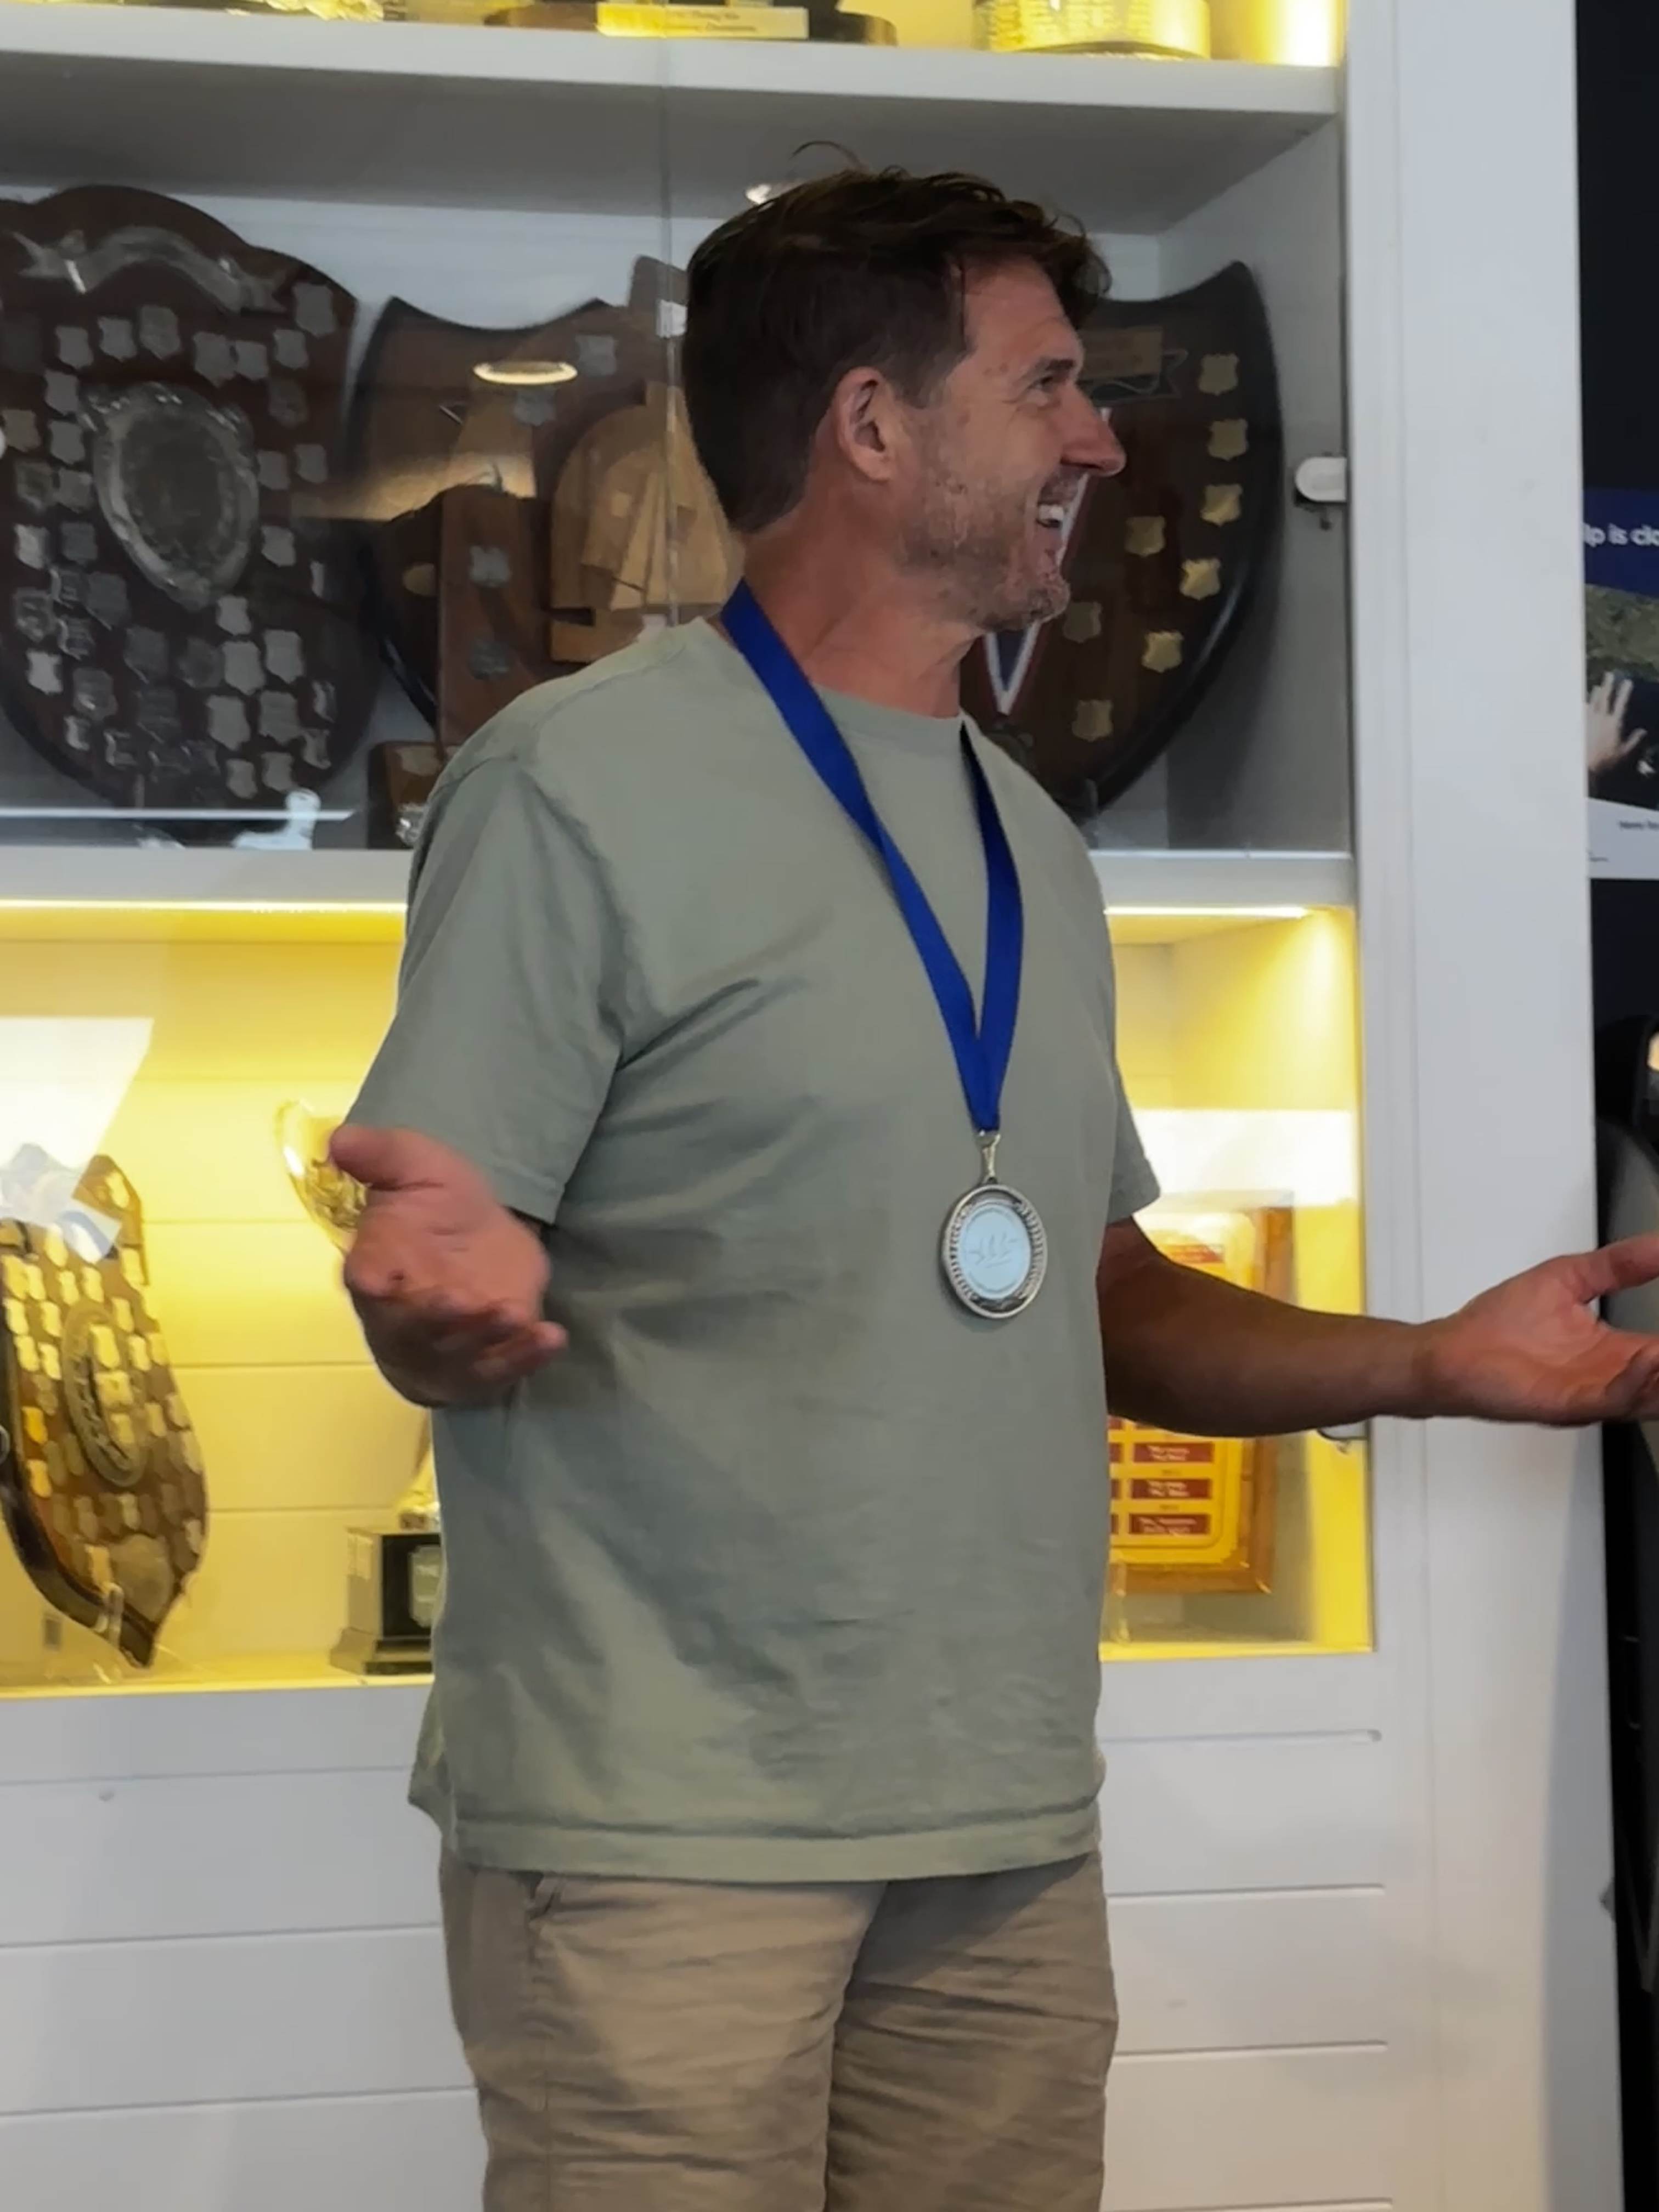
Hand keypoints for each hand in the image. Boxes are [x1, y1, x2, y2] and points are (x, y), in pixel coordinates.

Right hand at [329, 1125, 565, 1407]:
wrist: (480, 1239)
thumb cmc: (439, 1205)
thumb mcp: (415, 1167)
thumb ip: (381, 1154)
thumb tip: (338, 1138)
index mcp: (374, 1270)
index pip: (364, 1282)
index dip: (373, 1286)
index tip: (382, 1282)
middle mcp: (399, 1319)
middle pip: (410, 1331)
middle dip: (435, 1321)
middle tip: (464, 1301)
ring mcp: (440, 1350)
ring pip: (455, 1357)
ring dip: (483, 1340)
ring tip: (513, 1315)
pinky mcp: (481, 1366)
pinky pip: (500, 1372)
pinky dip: (525, 1359)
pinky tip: (551, 1337)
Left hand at [1415, 1234, 1658, 1425]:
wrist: (1449, 1352)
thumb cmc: (1501, 1323)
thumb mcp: (1570, 1278)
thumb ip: (1619, 1264)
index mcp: (1619, 1353)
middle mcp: (1614, 1379)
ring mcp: (1593, 1395)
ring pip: (1654, 1395)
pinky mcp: (1566, 1405)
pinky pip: (1612, 1397)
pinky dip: (1637, 1380)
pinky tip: (1652, 1356)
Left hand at [1587, 671, 1645, 778]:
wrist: (1585, 769)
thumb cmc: (1607, 762)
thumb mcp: (1625, 753)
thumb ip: (1635, 741)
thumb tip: (1643, 731)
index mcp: (1613, 724)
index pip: (1621, 704)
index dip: (1625, 692)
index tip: (1628, 681)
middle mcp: (1600, 720)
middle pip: (1604, 699)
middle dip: (1608, 685)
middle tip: (1609, 674)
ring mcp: (1588, 723)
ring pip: (1592, 704)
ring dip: (1595, 694)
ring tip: (1598, 687)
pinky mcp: (1580, 729)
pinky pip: (1582, 715)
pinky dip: (1584, 708)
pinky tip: (1583, 705)